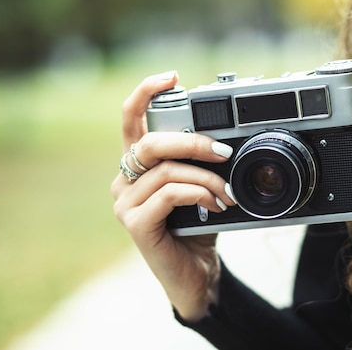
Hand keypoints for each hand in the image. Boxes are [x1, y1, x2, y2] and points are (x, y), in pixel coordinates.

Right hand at [110, 71, 235, 320]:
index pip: (131, 120)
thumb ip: (200, 163)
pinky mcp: (135, 224)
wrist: (197, 275)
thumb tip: (225, 138)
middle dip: (192, 141)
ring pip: (165, 170)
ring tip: (227, 192)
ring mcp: (125, 203)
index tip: (172, 77)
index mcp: (138, 166)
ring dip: (206, 178)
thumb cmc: (198, 228)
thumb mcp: (200, 186)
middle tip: (224, 151)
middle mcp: (124, 180)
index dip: (145, 92)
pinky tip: (214, 205)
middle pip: (150, 142)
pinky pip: (168, 194)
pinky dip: (198, 194)